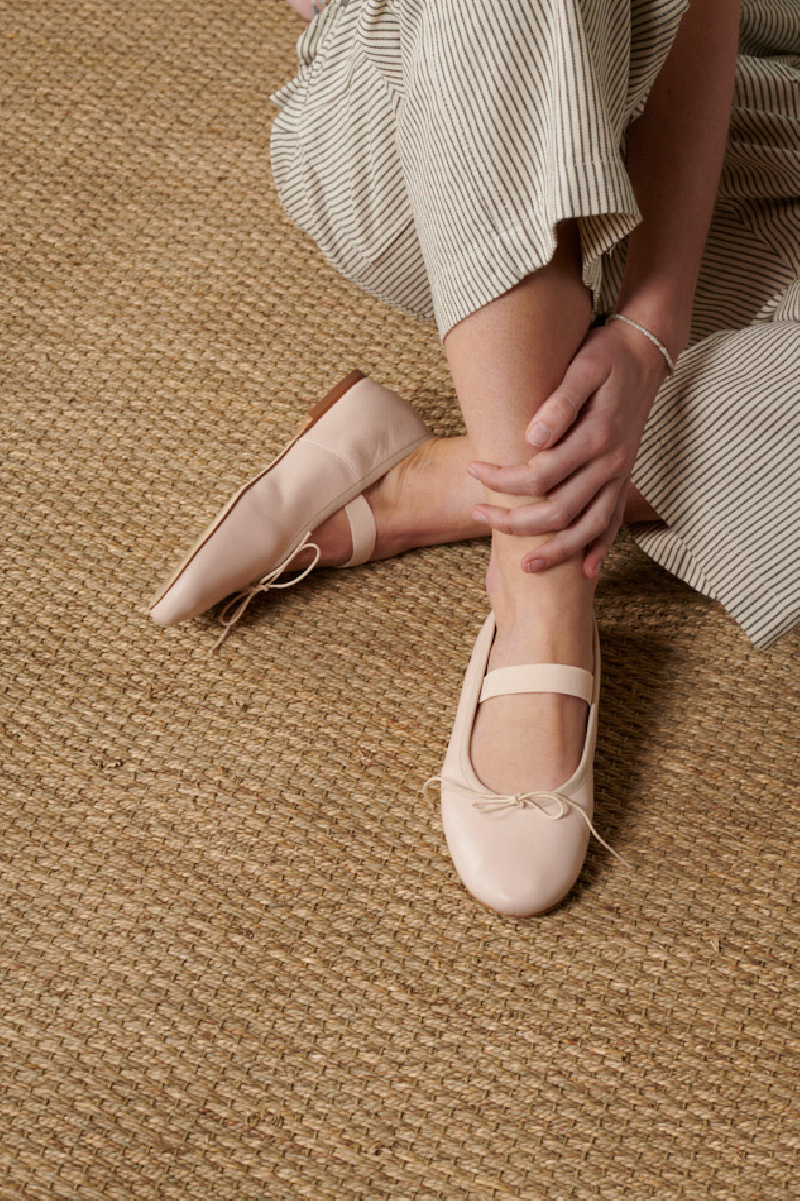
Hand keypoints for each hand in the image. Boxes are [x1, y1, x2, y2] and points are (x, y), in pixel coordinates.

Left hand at [468, 318, 670, 577]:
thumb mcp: (584, 367)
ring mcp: (619, 475)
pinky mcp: (623, 479)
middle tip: (479, 515)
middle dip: (515, 522)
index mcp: (597, 437)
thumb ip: (560, 403)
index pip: (540, 475)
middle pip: (559, 511)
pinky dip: (601, 549)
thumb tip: (533, 438)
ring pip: (588, 529)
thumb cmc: (606, 356)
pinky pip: (614, 523)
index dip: (503, 480)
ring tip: (524, 566)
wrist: (645, 352)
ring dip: (556, 551)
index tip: (473, 470)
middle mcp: (611, 464)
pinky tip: (585, 572)